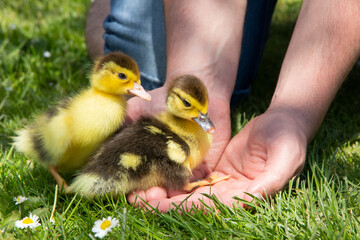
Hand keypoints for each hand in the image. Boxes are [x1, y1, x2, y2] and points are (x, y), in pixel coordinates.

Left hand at [128, 107, 306, 211]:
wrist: (285, 121)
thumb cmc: (289, 139)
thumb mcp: (286, 158)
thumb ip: (271, 181)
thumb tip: (250, 198)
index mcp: (245, 196)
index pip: (208, 206)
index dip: (181, 207)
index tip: (156, 203)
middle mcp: (231, 193)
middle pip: (193, 203)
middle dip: (165, 202)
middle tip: (137, 198)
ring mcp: (223, 182)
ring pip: (189, 193)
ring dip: (165, 193)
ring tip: (139, 190)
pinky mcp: (217, 170)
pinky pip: (192, 178)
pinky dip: (173, 179)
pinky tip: (155, 177)